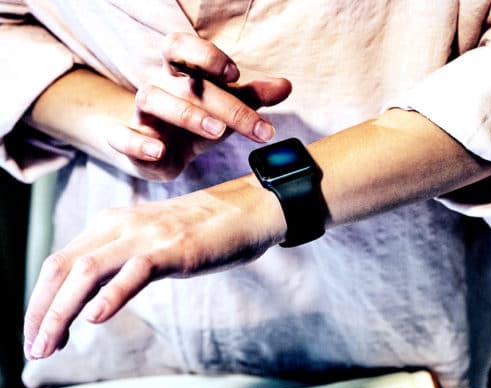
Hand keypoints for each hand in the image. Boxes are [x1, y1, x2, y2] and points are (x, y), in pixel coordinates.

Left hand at [23, 176, 285, 359]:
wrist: (250, 208)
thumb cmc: (205, 230)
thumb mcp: (153, 243)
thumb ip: (121, 261)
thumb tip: (90, 298)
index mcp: (111, 224)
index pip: (59, 263)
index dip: (40, 301)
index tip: (37, 333)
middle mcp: (120, 225)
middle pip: (61, 268)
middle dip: (41, 312)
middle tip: (36, 348)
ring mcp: (147, 235)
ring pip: (87, 271)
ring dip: (62, 311)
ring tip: (52, 343)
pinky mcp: (174, 247)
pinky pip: (134, 271)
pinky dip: (111, 295)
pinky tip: (95, 317)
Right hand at [109, 32, 291, 180]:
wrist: (159, 152)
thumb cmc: (197, 121)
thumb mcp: (226, 108)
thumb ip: (253, 96)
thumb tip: (285, 86)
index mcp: (180, 73)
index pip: (182, 47)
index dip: (206, 55)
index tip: (235, 75)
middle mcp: (159, 86)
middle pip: (183, 82)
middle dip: (223, 102)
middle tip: (254, 126)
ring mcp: (141, 113)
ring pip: (151, 99)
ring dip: (187, 114)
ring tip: (217, 132)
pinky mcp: (127, 141)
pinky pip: (120, 136)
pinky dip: (136, 143)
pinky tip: (158, 151)